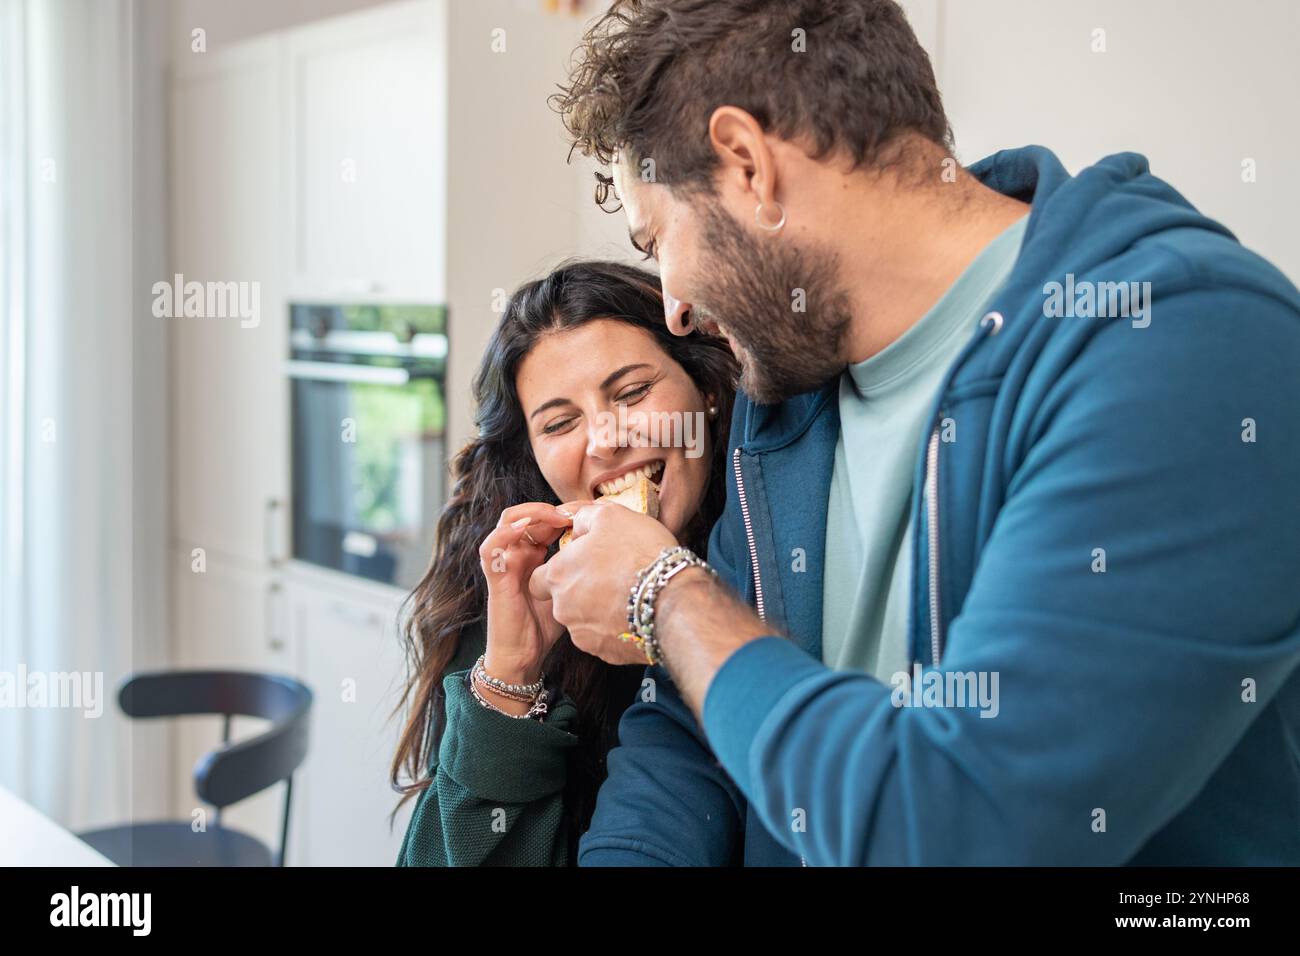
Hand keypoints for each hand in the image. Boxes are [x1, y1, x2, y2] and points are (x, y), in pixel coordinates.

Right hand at [478, 503, 575, 693]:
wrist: (523, 655)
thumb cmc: (545, 625)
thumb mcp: (569, 589)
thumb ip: (580, 570)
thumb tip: (609, 554)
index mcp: (534, 553)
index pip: (545, 520)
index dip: (564, 513)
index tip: (588, 515)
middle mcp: (517, 554)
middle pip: (530, 515)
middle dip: (552, 510)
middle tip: (576, 514)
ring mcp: (504, 563)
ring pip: (508, 521)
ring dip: (531, 514)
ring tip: (555, 516)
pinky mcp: (495, 577)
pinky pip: (491, 548)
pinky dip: (506, 533)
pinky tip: (526, 529)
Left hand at [529, 500, 677, 664]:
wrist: (672, 600)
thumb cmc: (640, 554)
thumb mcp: (610, 516)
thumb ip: (583, 518)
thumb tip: (576, 525)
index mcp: (557, 574)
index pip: (538, 578)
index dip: (557, 570)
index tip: (578, 564)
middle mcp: (562, 607)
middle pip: (561, 599)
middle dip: (580, 590)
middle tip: (608, 576)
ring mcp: (582, 633)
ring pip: (581, 619)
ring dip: (597, 608)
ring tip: (625, 594)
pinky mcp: (603, 651)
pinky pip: (602, 637)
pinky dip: (613, 626)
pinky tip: (632, 612)